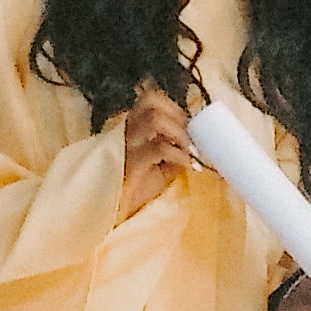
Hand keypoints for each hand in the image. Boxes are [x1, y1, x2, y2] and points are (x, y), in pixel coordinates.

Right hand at [119, 85, 193, 220]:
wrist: (115, 212)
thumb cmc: (136, 188)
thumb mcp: (161, 166)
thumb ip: (174, 149)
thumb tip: (196, 142)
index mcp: (131, 125)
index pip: (150, 98)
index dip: (173, 107)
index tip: (188, 125)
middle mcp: (125, 128)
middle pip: (151, 99)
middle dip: (177, 113)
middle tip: (188, 135)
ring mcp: (125, 144)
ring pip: (154, 119)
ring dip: (179, 132)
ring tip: (189, 150)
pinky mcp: (129, 164)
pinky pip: (158, 148)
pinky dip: (179, 155)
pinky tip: (187, 165)